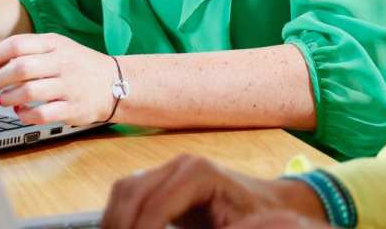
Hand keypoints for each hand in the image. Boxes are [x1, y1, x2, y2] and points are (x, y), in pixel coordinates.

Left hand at [0, 33, 116, 126]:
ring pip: (29, 91)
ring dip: (9, 97)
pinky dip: (26, 115)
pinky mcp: (72, 108)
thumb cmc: (80, 65)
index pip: (18, 44)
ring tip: (3, 99)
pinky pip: (42, 113)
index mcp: (56, 43)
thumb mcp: (60, 48)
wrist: (115, 82)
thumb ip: (30, 52)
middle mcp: (62, 62)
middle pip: (21, 67)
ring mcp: (68, 85)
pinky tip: (21, 113)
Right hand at [102, 156, 325, 228]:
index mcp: (198, 173)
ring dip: (115, 219)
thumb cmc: (260, 218)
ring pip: (126, 189)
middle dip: (120, 225)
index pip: (154, 206)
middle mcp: (180, 164)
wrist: (270, 204)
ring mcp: (171, 169)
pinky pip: (131, 192)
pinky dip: (120, 214)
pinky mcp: (165, 181)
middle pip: (132, 192)